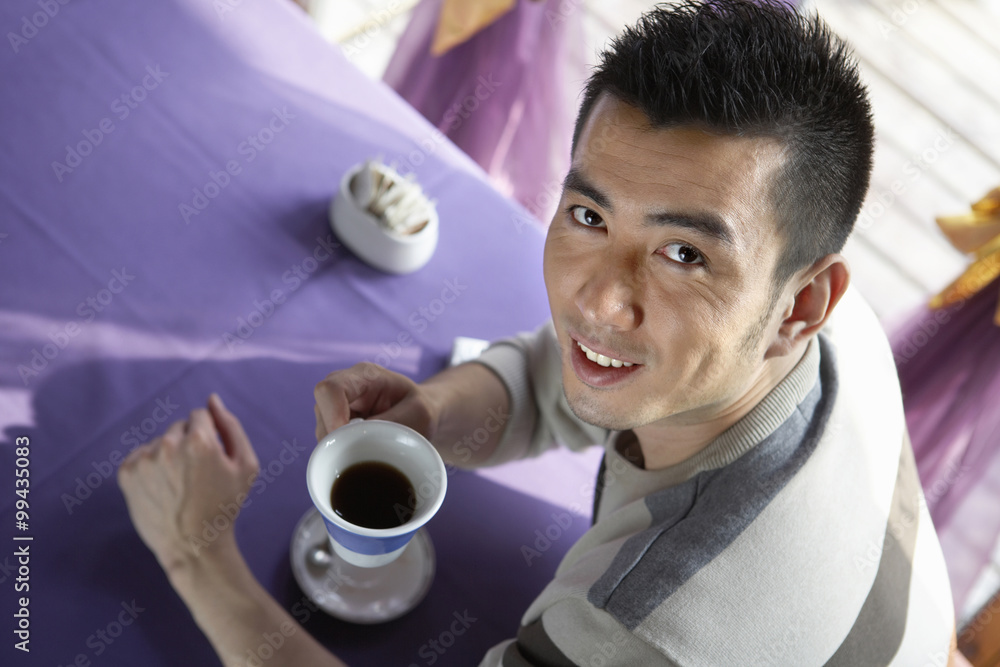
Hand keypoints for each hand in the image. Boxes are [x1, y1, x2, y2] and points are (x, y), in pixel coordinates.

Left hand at [117, 393, 259, 573]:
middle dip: (188, 444)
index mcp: (199, 441)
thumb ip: (231, 426)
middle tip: (196, 476)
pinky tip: (163, 488)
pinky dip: (151, 467)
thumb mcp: (246, 465)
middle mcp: (167, 445)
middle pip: (178, 428)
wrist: (193, 546)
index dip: (209, 436)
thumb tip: (212, 399)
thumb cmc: (225, 505)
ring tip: (179, 486)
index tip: (210, 460)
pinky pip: (141, 456)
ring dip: (169, 456)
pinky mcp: (126, 474)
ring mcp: (144, 460)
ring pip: (160, 443)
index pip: (200, 416)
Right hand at [313, 363, 436, 440]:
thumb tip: (357, 440)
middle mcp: (344, 386)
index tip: (346, 438)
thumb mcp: (419, 414)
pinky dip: (341, 451)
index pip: (331, 389)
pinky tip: (361, 452)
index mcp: (364, 376)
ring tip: (370, 449)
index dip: (332, 415)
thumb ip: (391, 423)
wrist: (418, 415)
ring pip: (322, 429)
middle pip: (322, 411)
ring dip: (341, 445)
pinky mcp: (333, 424)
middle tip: (364, 450)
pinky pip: (327, 441)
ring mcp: (335, 405)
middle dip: (338, 437)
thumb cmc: (420, 409)